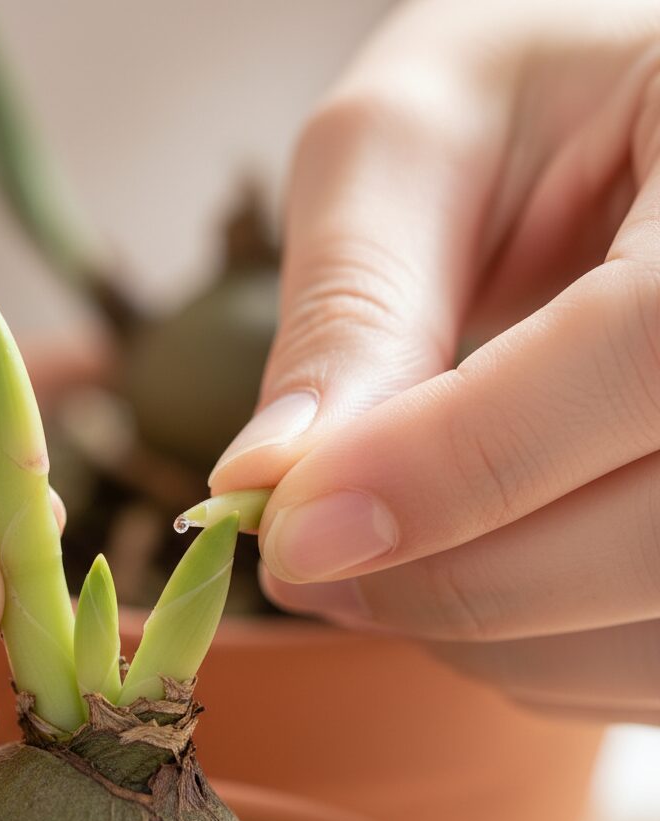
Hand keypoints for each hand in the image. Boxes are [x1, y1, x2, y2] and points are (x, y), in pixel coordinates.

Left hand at [211, 1, 659, 720]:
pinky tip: (468, 570)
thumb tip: (268, 477)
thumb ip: (355, 303)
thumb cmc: (530, 99)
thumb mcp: (419, 141)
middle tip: (307, 563)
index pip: (649, 351)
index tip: (292, 530)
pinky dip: (540, 652)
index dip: (453, 468)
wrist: (630, 125)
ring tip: (378, 562)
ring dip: (487, 635)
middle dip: (450, 580)